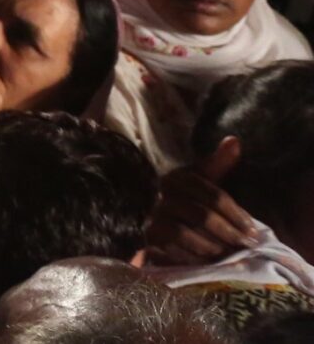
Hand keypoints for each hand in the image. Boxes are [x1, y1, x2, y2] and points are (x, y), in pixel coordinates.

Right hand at [143, 140, 257, 266]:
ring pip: (185, 233)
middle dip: (227, 231)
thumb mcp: (204, 180)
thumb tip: (235, 141)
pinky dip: (194, 257)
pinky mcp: (149, 237)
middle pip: (200, 214)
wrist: (160, 224)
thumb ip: (218, 162)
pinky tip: (210, 262)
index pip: (211, 193)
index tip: (253, 229)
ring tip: (230, 254)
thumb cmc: (191, 200)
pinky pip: (173, 249)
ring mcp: (153, 216)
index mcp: (177, 178)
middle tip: (245, 244)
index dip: (235, 213)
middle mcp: (161, 195)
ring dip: (212, 246)